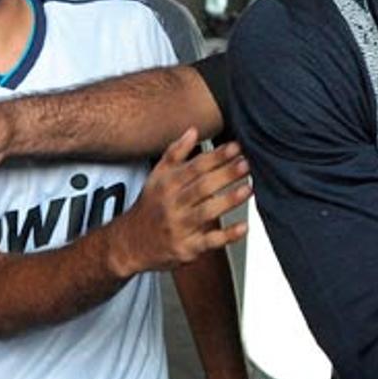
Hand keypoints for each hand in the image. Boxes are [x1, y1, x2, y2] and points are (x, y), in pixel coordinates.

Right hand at [104, 130, 250, 275]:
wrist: (130, 243)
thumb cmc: (149, 207)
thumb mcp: (156, 177)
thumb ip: (175, 153)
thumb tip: (193, 130)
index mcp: (168, 184)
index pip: (195, 166)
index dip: (216, 156)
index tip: (235, 147)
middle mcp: (173, 204)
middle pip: (202, 186)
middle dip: (226, 174)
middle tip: (246, 164)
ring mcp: (180, 227)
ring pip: (207, 212)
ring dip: (229, 200)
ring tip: (248, 188)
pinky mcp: (187, 248)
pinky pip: (210, 241)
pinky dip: (228, 235)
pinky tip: (243, 226)